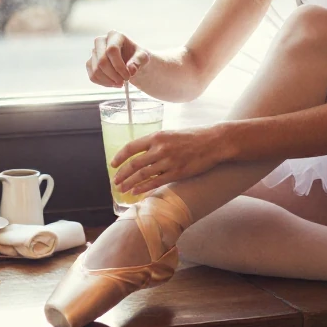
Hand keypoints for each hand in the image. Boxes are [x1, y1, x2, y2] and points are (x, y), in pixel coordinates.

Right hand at [87, 31, 149, 86]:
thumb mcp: (143, 57)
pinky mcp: (91, 63)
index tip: (128, 76)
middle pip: (102, 61)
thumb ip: (138, 61)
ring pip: (96, 70)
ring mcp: (94, 52)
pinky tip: (113, 83)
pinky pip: (93, 76)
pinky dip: (103, 83)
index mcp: (115, 35)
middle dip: (113, 75)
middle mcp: (101, 41)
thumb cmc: (137, 57)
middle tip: (123, 82)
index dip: (119, 66)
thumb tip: (131, 69)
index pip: (112, 50)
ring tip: (120, 83)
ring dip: (109, 81)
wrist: (132, 62)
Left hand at [111, 127, 225, 194]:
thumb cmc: (193, 137)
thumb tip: (142, 153)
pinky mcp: (176, 173)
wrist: (214, 142)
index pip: (131, 148)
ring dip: (130, 184)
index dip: (119, 157)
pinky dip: (143, 188)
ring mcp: (168, 162)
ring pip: (142, 175)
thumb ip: (157, 143)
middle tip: (115, 181)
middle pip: (134, 164)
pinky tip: (136, 192)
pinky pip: (155, 183)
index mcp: (157, 137)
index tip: (112, 164)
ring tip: (123, 189)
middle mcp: (160, 149)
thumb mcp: (171, 134)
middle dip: (122, 174)